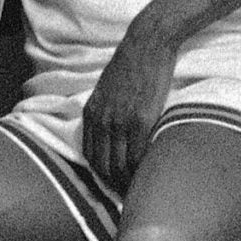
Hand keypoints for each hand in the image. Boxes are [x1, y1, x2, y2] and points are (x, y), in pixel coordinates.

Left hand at [80, 18, 180, 190]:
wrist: (146, 45)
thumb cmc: (130, 66)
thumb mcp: (106, 90)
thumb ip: (104, 112)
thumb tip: (109, 134)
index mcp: (91, 114)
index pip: (90, 156)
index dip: (101, 176)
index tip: (114, 185)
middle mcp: (101, 121)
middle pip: (103, 166)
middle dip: (114, 185)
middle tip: (129, 195)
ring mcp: (120, 122)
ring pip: (119, 165)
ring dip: (128, 182)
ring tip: (140, 190)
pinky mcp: (141, 120)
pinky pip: (137, 156)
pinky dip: (141, 171)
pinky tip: (149, 176)